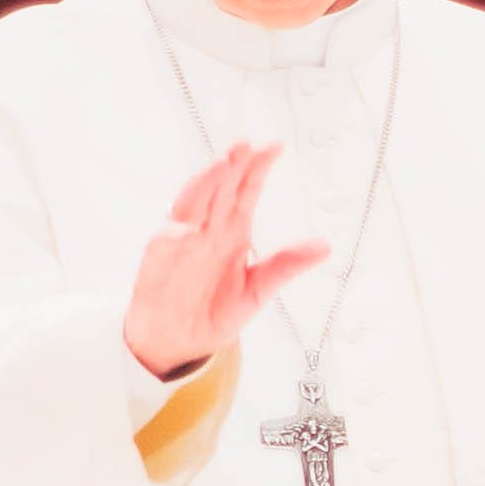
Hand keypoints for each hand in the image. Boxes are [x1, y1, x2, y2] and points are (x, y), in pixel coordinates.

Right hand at [123, 141, 330, 379]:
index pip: (247, 190)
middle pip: (222, 188)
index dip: (259, 168)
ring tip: (220, 166)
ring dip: (206, 184)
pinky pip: (170, 239)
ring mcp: (184, 239)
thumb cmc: (214, 310)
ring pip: (195, 203)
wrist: (180, 341)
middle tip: (246, 145)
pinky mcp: (160, 257)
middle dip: (233, 166)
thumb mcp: (258, 289)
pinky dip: (180, 229)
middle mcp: (209, 228)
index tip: (274, 146)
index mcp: (234, 230)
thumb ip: (286, 265)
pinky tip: (191, 223)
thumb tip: (324, 246)